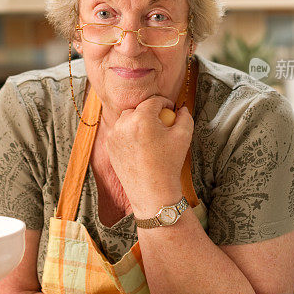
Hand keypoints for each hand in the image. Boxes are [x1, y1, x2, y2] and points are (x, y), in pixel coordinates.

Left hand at [105, 96, 192, 216]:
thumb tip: (181, 108)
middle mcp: (123, 123)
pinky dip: (129, 134)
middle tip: (161, 123)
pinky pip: (120, 132)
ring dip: (138, 122)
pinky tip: (141, 146)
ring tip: (150, 135)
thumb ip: (184, 117)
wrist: (152, 193)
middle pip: (138, 108)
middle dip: (150, 112)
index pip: (154, 101)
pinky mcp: (109, 146)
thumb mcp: (183, 137)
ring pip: (127, 119)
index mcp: (141, 118)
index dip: (165, 103)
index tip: (171, 110)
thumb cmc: (169, 164)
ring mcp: (113, 135)